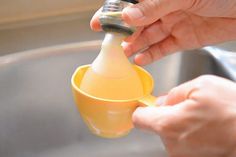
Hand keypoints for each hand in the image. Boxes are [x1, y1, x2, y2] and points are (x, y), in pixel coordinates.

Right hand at [90, 0, 235, 64]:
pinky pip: (163, 48)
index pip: (131, 3)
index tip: (100, 22)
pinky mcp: (183, 39)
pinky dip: (152, 54)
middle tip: (112, 43)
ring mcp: (173, 23)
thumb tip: (129, 15)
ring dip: (135, 46)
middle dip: (123, 33)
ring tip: (125, 53)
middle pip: (137, 23)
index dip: (114, 12)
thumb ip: (154, 6)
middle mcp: (165, 8)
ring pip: (148, 37)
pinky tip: (140, 59)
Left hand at [133, 75, 235, 156]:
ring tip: (202, 120)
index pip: (139, 118)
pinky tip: (206, 130)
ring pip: (171, 134)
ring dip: (181, 124)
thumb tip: (163, 101)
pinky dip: (190, 135)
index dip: (142, 108)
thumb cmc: (234, 111)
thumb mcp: (202, 87)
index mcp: (168, 124)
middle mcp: (172, 145)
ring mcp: (182, 156)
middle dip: (168, 114)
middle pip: (156, 125)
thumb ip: (175, 93)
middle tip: (189, 108)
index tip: (146, 104)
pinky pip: (183, 143)